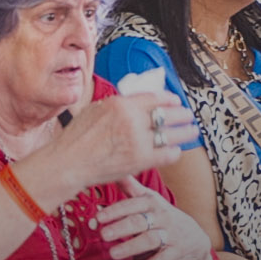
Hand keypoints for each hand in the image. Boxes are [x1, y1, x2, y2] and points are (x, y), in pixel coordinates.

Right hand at [49, 86, 197, 189]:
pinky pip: (167, 154)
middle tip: (188, 116)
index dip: (170, 99)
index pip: (155, 97)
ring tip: (191, 131)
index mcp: (120, 104)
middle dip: (183, 115)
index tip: (176, 101)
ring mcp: (137, 140)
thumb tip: (133, 102)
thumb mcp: (95, 110)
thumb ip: (117, 105)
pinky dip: (174, 152)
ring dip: (185, 132)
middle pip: (168, 114)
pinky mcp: (140, 160)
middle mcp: (132, 119)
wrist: (69, 162)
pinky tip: (175, 150)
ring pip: (172, 134)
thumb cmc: (77, 137)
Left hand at [87, 181, 211, 259]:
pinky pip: (165, 258)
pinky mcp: (177, 250)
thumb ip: (130, 187)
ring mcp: (171, 233)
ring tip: (112, 254)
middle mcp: (162, 216)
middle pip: (139, 221)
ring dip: (131, 247)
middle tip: (102, 234)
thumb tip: (112, 168)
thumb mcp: (148, 198)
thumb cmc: (161, 214)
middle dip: (120, 228)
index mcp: (152, 201)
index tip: (98, 218)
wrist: (193, 235)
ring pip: (150, 240)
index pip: (132, 204)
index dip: (115, 211)